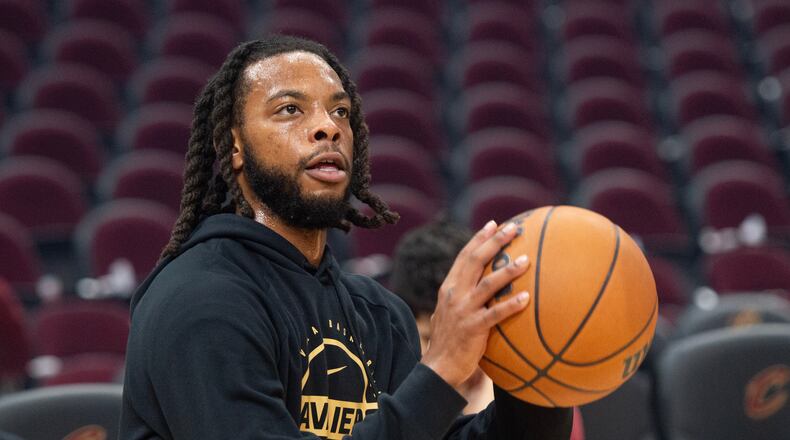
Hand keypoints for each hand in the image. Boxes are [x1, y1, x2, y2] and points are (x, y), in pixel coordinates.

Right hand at [421, 220, 530, 388]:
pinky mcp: (473, 328)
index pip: (465, 256)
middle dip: (494, 242)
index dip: (479, 238)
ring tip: (527, 260)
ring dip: (508, 271)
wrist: (439, 366)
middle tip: (514, 229)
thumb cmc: (449, 339)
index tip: (494, 224)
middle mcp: (454, 294)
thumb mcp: (449, 310)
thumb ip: (462, 295)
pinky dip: (510, 305)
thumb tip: (479, 284)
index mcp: (449, 287)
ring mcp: (463, 310)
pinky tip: (527, 298)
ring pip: (487, 284)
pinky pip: (495, 314)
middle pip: (475, 261)